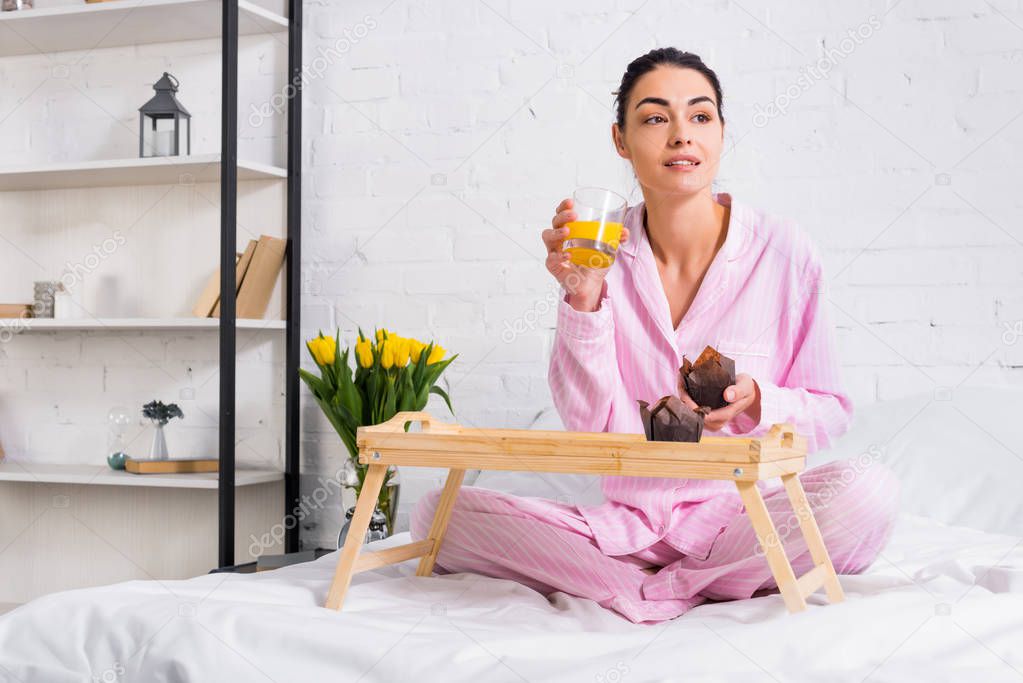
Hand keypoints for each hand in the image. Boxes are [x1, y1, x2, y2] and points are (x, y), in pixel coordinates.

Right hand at [542, 197, 629, 311]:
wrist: (590, 284)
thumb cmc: (594, 263)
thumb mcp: (608, 249)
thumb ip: (616, 239)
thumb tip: (624, 232)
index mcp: (570, 231)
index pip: (562, 214)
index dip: (563, 206)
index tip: (571, 202)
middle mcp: (560, 239)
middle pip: (554, 222)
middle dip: (562, 216)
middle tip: (573, 215)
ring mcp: (555, 251)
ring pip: (547, 236)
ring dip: (556, 232)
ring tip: (567, 232)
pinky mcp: (554, 266)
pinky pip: (551, 259)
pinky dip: (558, 256)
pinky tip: (568, 255)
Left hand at [677, 373, 760, 430]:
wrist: (746, 393)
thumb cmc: (745, 388)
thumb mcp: (745, 386)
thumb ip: (738, 391)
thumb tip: (727, 396)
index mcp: (725, 416)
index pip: (702, 415)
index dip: (689, 403)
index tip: (683, 388)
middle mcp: (716, 422)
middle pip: (693, 415)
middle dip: (683, 399)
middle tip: (681, 380)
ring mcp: (710, 422)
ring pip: (690, 414)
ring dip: (683, 399)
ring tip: (681, 380)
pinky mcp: (706, 417)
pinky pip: (691, 412)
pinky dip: (686, 400)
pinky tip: (683, 387)